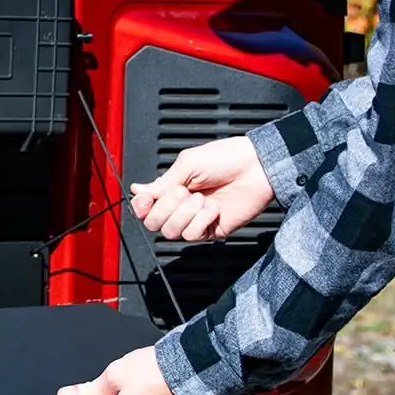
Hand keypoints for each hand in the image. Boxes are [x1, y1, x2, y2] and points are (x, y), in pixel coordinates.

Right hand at [129, 136, 273, 241]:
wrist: (255, 167)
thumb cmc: (226, 159)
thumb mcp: (188, 164)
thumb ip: (162, 182)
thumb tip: (138, 190)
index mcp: (172, 188)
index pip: (145, 207)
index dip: (141, 206)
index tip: (146, 200)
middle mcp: (180, 206)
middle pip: (153, 223)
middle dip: (165, 208)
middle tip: (182, 192)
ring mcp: (195, 220)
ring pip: (170, 232)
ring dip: (184, 214)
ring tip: (201, 198)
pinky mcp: (211, 231)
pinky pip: (192, 235)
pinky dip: (200, 220)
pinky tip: (213, 208)